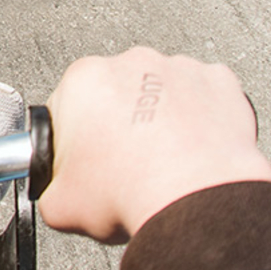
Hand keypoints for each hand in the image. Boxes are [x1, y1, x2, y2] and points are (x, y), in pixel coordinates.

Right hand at [37, 47, 270, 243]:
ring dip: (161, 118)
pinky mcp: (219, 82)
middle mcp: (130, 63)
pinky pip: (206, 96)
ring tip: (166, 161)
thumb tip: (59, 193)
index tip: (89, 159)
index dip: (77, 138)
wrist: (196, 206)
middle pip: (117, 93)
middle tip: (127, 166)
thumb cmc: (132, 194)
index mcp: (83, 80)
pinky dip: (203, 118)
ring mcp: (178, 69)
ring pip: (162, 92)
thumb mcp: (61, 205)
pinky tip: (196, 149)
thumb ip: (51, 189)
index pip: (69, 105)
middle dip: (120, 123)